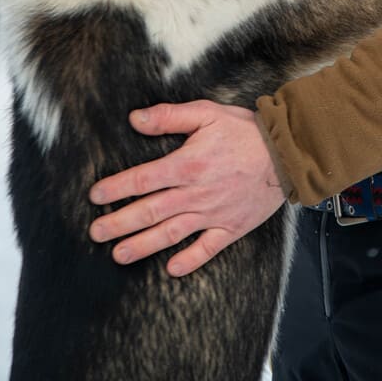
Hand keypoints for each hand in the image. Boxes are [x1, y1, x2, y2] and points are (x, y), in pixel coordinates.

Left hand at [88, 100, 285, 275]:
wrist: (286, 152)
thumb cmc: (246, 130)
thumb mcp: (207, 113)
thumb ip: (170, 117)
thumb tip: (136, 119)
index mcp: (187, 164)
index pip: (142, 179)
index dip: (116, 188)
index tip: (95, 196)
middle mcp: (195, 193)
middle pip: (149, 211)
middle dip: (119, 223)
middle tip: (95, 233)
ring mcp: (212, 213)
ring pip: (170, 234)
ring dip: (142, 245)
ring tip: (119, 255)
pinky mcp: (230, 227)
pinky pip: (206, 249)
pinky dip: (188, 261)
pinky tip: (171, 270)